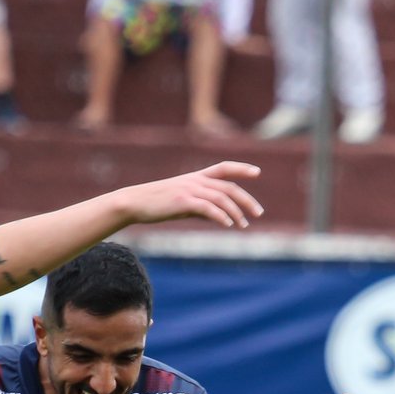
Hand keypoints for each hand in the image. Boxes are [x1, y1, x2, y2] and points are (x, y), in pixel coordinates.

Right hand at [119, 161, 263, 228]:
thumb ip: (202, 205)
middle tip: (259, 214)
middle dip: (246, 200)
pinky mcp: (183, 202)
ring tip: (243, 225)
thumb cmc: (158, 204)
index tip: (257, 172)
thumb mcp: (183, 202)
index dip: (241, 168)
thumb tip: (219, 216)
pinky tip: (227, 225)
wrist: (136, 203)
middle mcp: (196, 180)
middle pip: (228, 187)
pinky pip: (207, 208)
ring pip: (221, 198)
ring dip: (236, 213)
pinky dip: (220, 216)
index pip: (224, 168)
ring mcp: (190, 190)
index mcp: (196, 177)